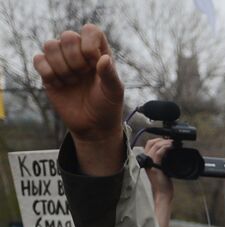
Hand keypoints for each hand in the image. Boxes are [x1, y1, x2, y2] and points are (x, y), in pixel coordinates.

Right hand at [33, 25, 123, 143]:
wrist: (93, 126)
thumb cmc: (107, 106)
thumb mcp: (114, 92)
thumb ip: (110, 75)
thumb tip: (104, 58)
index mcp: (98, 52)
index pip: (90, 30)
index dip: (88, 43)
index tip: (94, 62)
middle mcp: (79, 53)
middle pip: (67, 36)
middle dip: (74, 58)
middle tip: (82, 75)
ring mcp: (62, 61)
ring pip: (50, 45)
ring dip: (61, 66)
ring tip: (72, 81)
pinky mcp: (47, 72)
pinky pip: (38, 59)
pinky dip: (48, 73)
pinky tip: (60, 85)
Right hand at [142, 138, 173, 226]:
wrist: (162, 194)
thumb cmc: (163, 185)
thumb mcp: (162, 170)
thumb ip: (162, 162)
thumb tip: (169, 154)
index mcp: (146, 160)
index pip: (149, 145)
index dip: (157, 140)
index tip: (167, 140)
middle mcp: (145, 160)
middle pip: (150, 143)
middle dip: (161, 139)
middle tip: (171, 141)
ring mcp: (149, 163)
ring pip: (155, 146)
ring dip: (165, 142)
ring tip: (173, 143)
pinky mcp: (154, 166)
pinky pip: (159, 153)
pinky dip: (165, 148)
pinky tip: (171, 147)